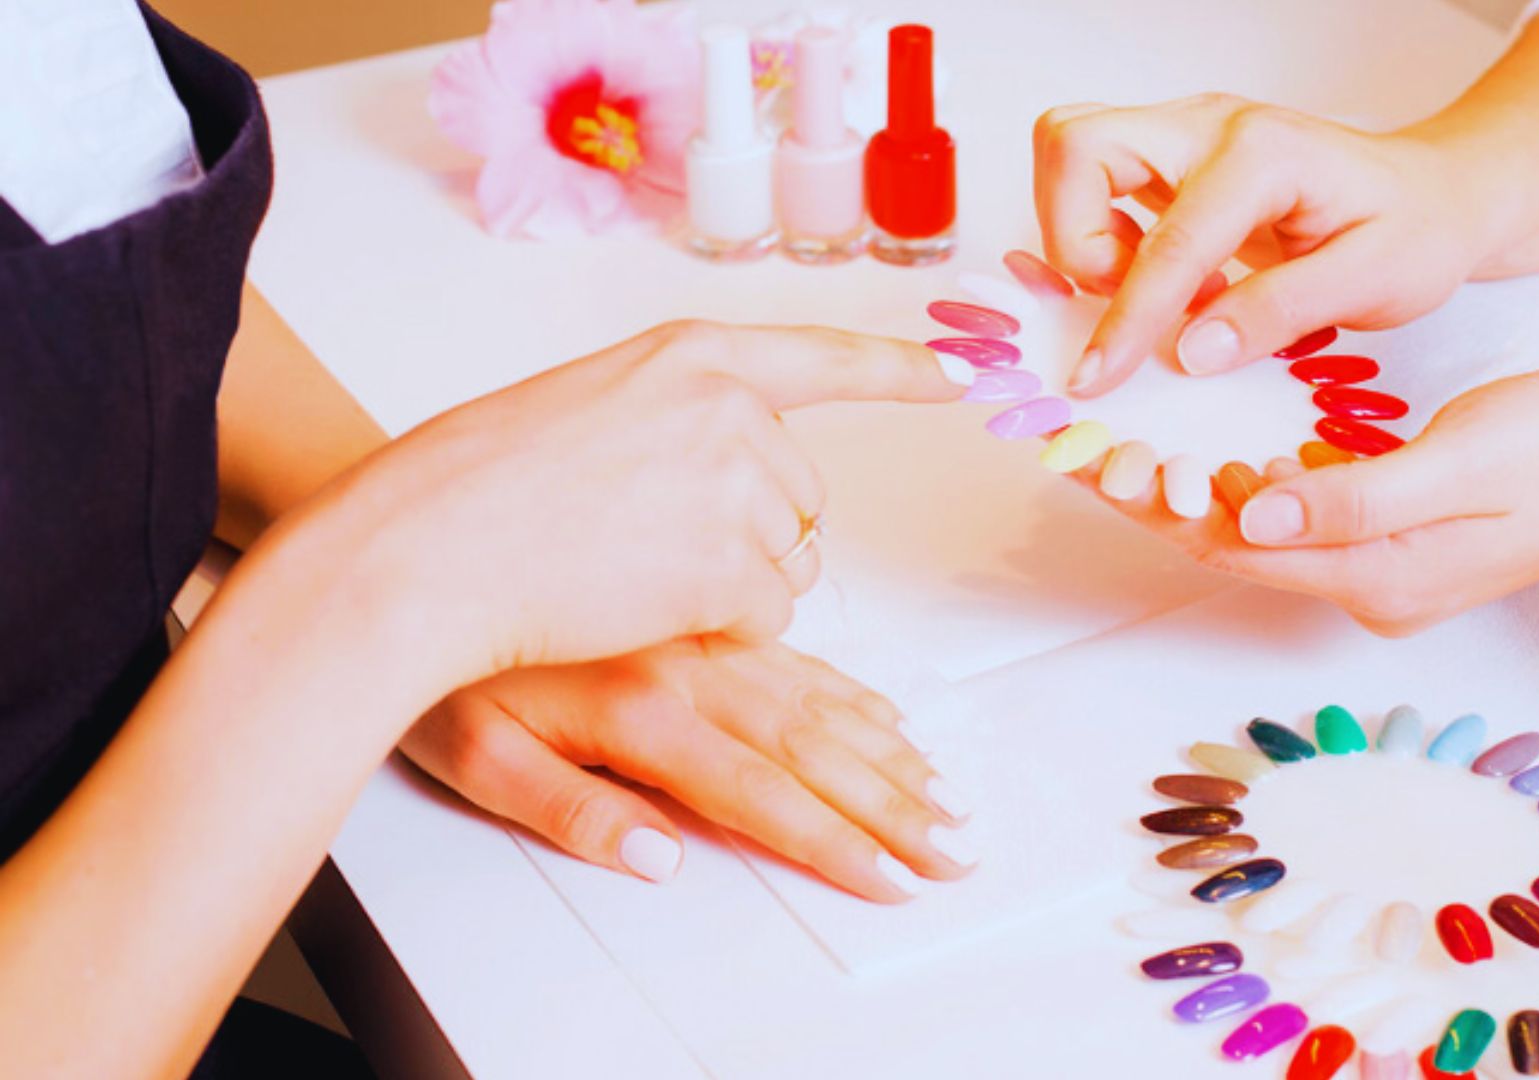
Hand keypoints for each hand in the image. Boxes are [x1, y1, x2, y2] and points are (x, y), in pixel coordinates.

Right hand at [280, 321, 967, 692]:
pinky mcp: (728, 565)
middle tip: (649, 544)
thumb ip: (675, 420)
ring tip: (632, 571)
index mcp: (689, 357)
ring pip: (792, 561)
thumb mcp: (587, 408)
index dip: (901, 369)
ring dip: (734, 586)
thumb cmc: (475, 488)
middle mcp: (727, 407)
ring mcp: (732, 483)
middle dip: (753, 537)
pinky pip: (770, 615)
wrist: (422, 546)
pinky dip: (720, 626)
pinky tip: (641, 605)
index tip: (965, 371)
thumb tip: (735, 466)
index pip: (822, 358)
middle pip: (803, 497)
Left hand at [401, 639, 974, 902]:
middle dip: (893, 805)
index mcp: (640, 710)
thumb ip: (569, 811)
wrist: (416, 535)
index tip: (894, 878)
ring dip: (888, 750)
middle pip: (813, 747)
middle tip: (956, 847)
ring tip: (944, 791)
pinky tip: (887, 713)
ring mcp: (700, 625)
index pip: (758, 794)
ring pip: (817, 694)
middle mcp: (686, 664)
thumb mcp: (471, 755)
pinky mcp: (698, 596)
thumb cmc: (438, 658)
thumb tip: (659, 855)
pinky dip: (849, 687)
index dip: (834, 842)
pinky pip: (795, 642)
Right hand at [1031, 94, 1498, 394]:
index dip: (1126, 317)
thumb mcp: (1374, 282)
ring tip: (1145, 291)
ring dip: (1080, 231)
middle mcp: (1211, 126)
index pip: (1168, 241)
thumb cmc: (1415, 231)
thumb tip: (1191, 351)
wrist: (1435, 195)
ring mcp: (1186, 135)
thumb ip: (1280, 313)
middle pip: (1077, 145)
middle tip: (1122, 299)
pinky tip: (1161, 281)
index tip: (1097, 375)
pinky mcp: (1174, 158)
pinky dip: (1098, 232)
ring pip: (1073, 151)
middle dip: (1073, 236)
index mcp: (1264, 154)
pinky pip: (1094, 178)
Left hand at [1069, 370, 1538, 634]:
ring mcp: (1383, 570)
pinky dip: (1247, 483)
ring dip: (1194, 492)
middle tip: (1085, 449)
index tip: (1094, 462)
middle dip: (1158, 501)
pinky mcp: (1394, 540)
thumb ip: (1358, 497)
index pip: (1238, 549)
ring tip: (1123, 443)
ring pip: (1262, 532)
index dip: (1160, 507)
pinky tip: (1210, 447)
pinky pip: (1298, 516)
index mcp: (1383, 579)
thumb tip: (1257, 515)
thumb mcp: (1464, 460)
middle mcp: (1371, 589)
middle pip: (1237, 547)